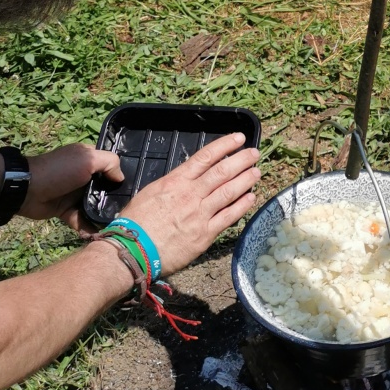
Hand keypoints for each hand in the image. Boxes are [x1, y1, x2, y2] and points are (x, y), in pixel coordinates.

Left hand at [22, 144, 124, 230]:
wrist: (27, 190)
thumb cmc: (60, 171)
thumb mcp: (88, 159)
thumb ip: (109, 163)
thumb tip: (121, 177)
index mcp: (89, 160)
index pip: (110, 166)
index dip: (121, 176)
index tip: (135, 189)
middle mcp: (84, 176)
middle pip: (105, 189)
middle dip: (115, 200)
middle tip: (130, 212)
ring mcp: (74, 194)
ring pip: (94, 207)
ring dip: (103, 217)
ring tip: (117, 228)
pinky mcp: (66, 210)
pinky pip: (81, 220)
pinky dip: (88, 229)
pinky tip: (98, 236)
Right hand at [120, 133, 261, 275]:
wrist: (132, 250)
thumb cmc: (136, 222)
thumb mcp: (151, 192)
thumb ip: (172, 184)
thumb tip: (187, 178)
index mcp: (176, 181)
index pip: (206, 157)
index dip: (225, 145)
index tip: (239, 138)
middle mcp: (191, 194)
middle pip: (222, 171)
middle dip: (241, 160)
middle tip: (254, 153)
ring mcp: (200, 214)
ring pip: (229, 191)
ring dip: (245, 180)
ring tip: (257, 172)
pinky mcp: (205, 234)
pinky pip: (229, 217)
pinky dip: (242, 206)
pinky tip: (251, 198)